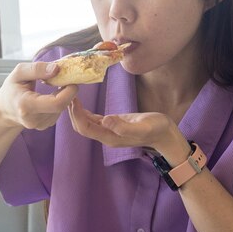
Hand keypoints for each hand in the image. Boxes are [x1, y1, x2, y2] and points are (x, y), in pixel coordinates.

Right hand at [0, 61, 77, 130]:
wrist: (5, 108)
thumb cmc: (12, 88)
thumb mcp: (19, 73)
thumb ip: (37, 69)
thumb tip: (57, 69)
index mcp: (25, 105)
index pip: (57, 103)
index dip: (69, 91)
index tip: (71, 80)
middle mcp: (33, 119)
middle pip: (61, 106)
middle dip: (68, 92)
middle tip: (66, 79)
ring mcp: (39, 125)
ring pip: (61, 109)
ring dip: (63, 96)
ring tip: (54, 86)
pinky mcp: (44, 126)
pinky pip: (58, 112)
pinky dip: (59, 102)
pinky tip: (50, 96)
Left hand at [68, 97, 186, 156]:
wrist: (165, 134)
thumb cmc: (157, 129)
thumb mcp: (143, 127)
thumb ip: (124, 127)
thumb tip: (105, 120)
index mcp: (111, 137)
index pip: (86, 128)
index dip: (77, 115)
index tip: (72, 99)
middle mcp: (106, 135)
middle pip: (82, 127)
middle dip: (72, 112)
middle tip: (67, 93)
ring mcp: (108, 131)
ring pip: (86, 123)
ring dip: (76, 111)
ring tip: (71, 94)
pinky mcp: (112, 124)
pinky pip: (93, 119)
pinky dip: (85, 111)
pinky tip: (81, 101)